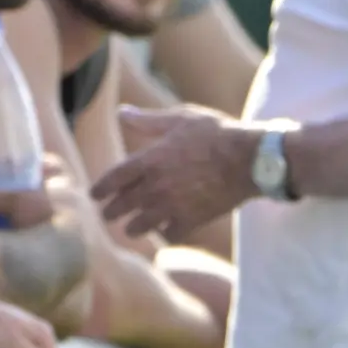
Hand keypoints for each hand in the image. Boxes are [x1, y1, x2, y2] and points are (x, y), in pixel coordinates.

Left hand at [91, 105, 261, 239]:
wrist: (252, 159)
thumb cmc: (217, 133)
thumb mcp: (182, 119)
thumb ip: (148, 120)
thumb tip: (122, 112)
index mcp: (149, 161)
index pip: (111, 180)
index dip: (99, 190)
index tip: (95, 196)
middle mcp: (154, 187)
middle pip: (120, 207)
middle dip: (111, 212)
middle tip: (109, 214)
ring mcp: (172, 206)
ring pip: (139, 226)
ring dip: (133, 227)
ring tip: (133, 227)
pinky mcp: (192, 220)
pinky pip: (169, 235)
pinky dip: (165, 233)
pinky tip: (166, 229)